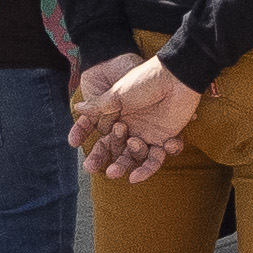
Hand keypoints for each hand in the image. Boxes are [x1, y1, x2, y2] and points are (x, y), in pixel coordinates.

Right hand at [73, 54, 200, 181]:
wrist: (174, 78)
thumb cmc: (144, 81)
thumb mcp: (118, 93)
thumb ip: (99, 105)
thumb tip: (78, 107)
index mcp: (120, 118)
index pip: (105, 140)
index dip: (97, 152)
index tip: (88, 164)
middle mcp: (133, 128)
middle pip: (120, 152)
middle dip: (113, 164)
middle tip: (106, 172)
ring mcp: (149, 134)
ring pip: (137, 157)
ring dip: (129, 167)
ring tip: (123, 174)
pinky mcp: (166, 139)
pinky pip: (157, 157)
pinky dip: (149, 167)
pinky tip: (141, 173)